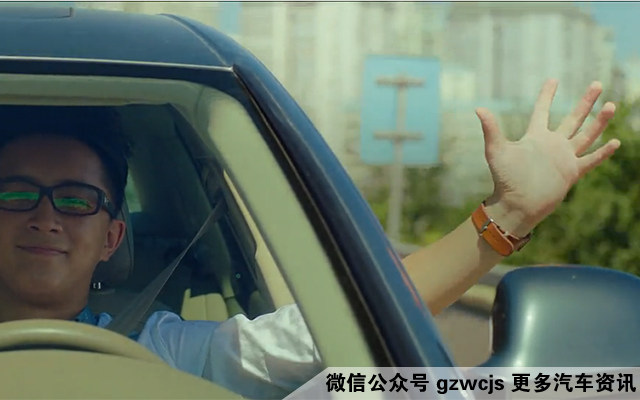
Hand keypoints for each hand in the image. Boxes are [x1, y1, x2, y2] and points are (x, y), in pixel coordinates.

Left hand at [475, 79, 619, 236]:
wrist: (517, 204)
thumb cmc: (505, 179)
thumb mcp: (497, 151)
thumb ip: (491, 129)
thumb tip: (478, 108)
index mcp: (535, 137)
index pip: (542, 111)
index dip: (547, 95)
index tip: (553, 79)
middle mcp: (552, 145)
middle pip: (573, 118)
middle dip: (585, 102)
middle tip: (597, 84)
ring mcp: (563, 158)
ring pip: (586, 135)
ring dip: (599, 121)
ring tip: (611, 105)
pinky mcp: (571, 172)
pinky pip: (591, 160)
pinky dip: (603, 152)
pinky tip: (615, 142)